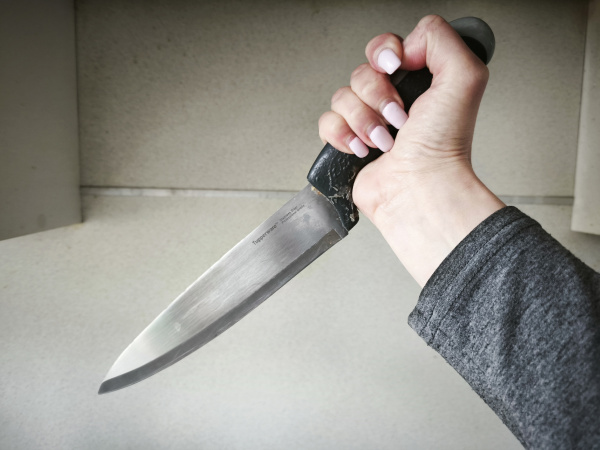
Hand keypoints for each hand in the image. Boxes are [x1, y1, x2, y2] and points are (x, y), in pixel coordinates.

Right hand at [318, 15, 504, 285]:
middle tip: (398, 116)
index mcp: (418, 81)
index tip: (397, 68)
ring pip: (341, 97)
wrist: (419, 189)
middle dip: (377, 95)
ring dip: (364, 120)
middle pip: (361, 71)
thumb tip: (405, 46)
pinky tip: (364, 148)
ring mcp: (368, 121)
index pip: (386, 47)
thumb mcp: (464, 77)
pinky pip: (327, 122)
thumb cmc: (442, 147)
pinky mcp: (348, 141)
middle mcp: (392, 99)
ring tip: (385, 140)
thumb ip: (440, 39)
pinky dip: (343, 135)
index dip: (385, 53)